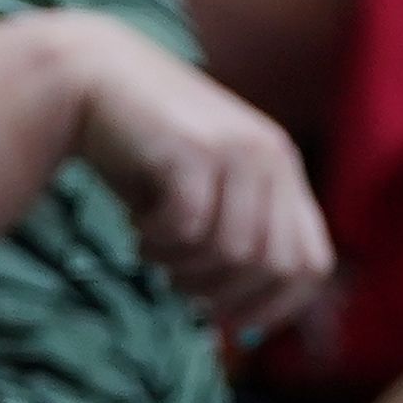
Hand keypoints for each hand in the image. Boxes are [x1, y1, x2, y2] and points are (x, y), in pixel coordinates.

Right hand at [57, 15, 335, 338]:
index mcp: (283, 169)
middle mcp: (271, 156)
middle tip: (179, 288)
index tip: (230, 325)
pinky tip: (137, 228)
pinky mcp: (195, 149)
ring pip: (232, 254)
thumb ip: (232, 238)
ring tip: (153, 250)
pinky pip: (189, 230)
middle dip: (224, 295)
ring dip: (184, 269)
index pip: (312, 263)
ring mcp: (237, 149)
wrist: (90, 77)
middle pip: (275, 267)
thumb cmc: (142, 149)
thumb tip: (240, 321)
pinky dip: (158, 244)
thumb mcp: (203, 192)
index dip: (276, 306)